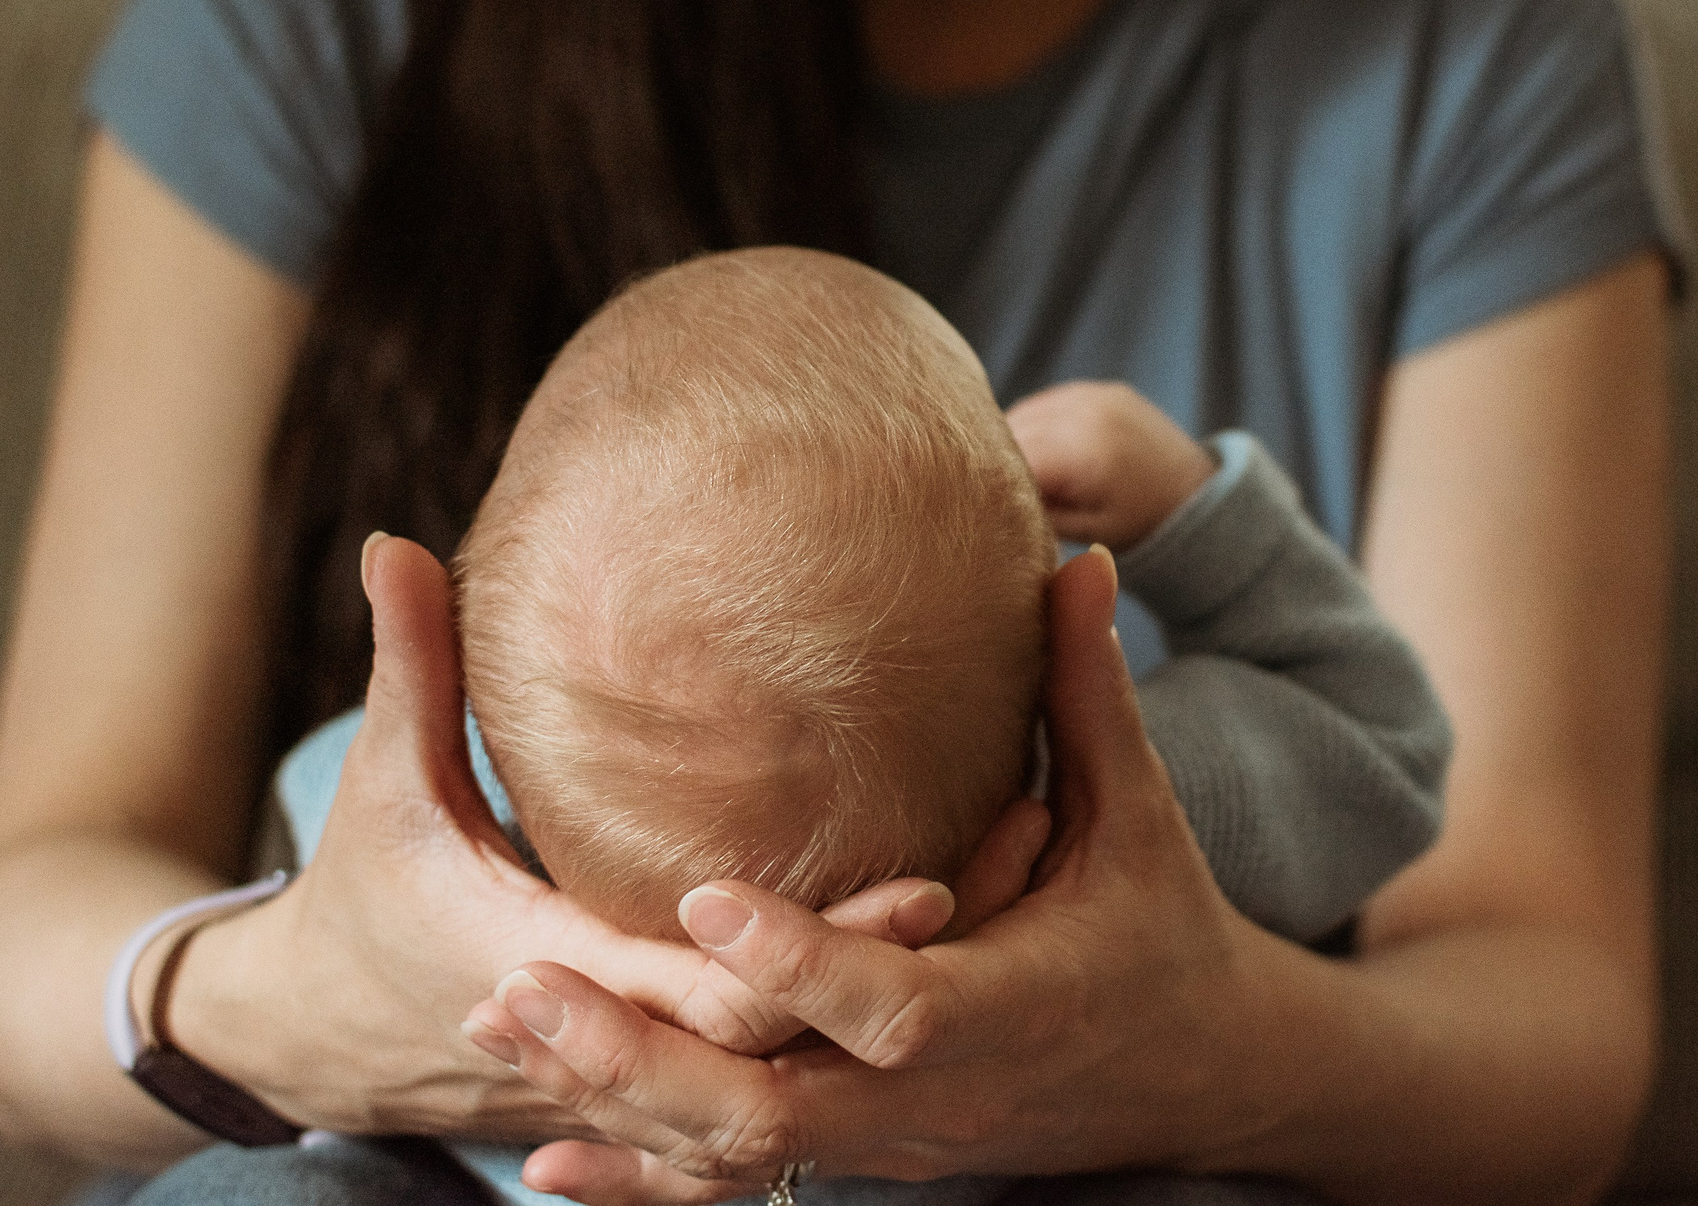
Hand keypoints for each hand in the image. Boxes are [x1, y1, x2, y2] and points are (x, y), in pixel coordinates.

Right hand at [176, 535, 952, 1142]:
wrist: (326, 1033)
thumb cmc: (358, 895)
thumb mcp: (382, 785)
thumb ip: (410, 666)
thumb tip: (394, 538)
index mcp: (546, 968)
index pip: (707, 992)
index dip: (817, 951)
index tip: (923, 889)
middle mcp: (612, 1041)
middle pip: (786, 1040)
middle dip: (894, 970)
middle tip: (1008, 873)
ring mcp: (640, 1076)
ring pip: (798, 1071)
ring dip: (899, 1000)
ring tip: (1016, 886)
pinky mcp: (659, 1081)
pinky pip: (778, 1079)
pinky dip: (858, 1032)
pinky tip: (950, 948)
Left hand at [462, 547, 1274, 1202]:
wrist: (1197, 1080)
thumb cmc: (1165, 927)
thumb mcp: (1137, 814)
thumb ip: (1090, 693)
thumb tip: (1078, 555)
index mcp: (1009, 1003)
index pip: (893, 1002)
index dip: (798, 961)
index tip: (696, 897)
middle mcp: (935, 1093)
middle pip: (773, 1106)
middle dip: (640, 1056)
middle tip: (515, 983)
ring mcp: (890, 1138)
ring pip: (735, 1154)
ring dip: (614, 1101)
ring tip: (499, 1022)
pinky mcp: (862, 1154)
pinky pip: (737, 1186)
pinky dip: (639, 1181)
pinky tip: (540, 1160)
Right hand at [1006, 381, 1216, 548]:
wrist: (1198, 493)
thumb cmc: (1142, 524)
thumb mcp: (1087, 532)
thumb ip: (1038, 511)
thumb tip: (991, 498)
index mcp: (1081, 452)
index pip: (1008, 458)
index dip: (990, 482)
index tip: (985, 505)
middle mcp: (1084, 412)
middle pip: (1011, 430)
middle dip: (999, 461)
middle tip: (999, 495)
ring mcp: (1094, 394)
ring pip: (1023, 412)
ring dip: (1014, 440)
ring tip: (1025, 476)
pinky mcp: (1101, 389)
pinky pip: (1048, 402)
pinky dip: (1037, 425)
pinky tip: (1047, 453)